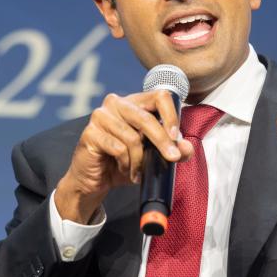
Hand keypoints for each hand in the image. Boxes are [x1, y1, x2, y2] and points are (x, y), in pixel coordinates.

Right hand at [55, 91, 194, 223]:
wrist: (94, 180)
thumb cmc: (122, 163)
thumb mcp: (152, 157)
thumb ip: (172, 150)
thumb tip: (186, 148)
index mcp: (134, 102)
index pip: (159, 96)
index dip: (171, 116)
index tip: (176, 137)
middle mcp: (116, 103)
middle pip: (146, 118)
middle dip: (162, 141)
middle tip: (172, 158)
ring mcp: (100, 116)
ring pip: (132, 137)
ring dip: (139, 160)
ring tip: (138, 171)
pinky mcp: (90, 133)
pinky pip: (117, 148)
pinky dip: (125, 163)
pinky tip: (124, 170)